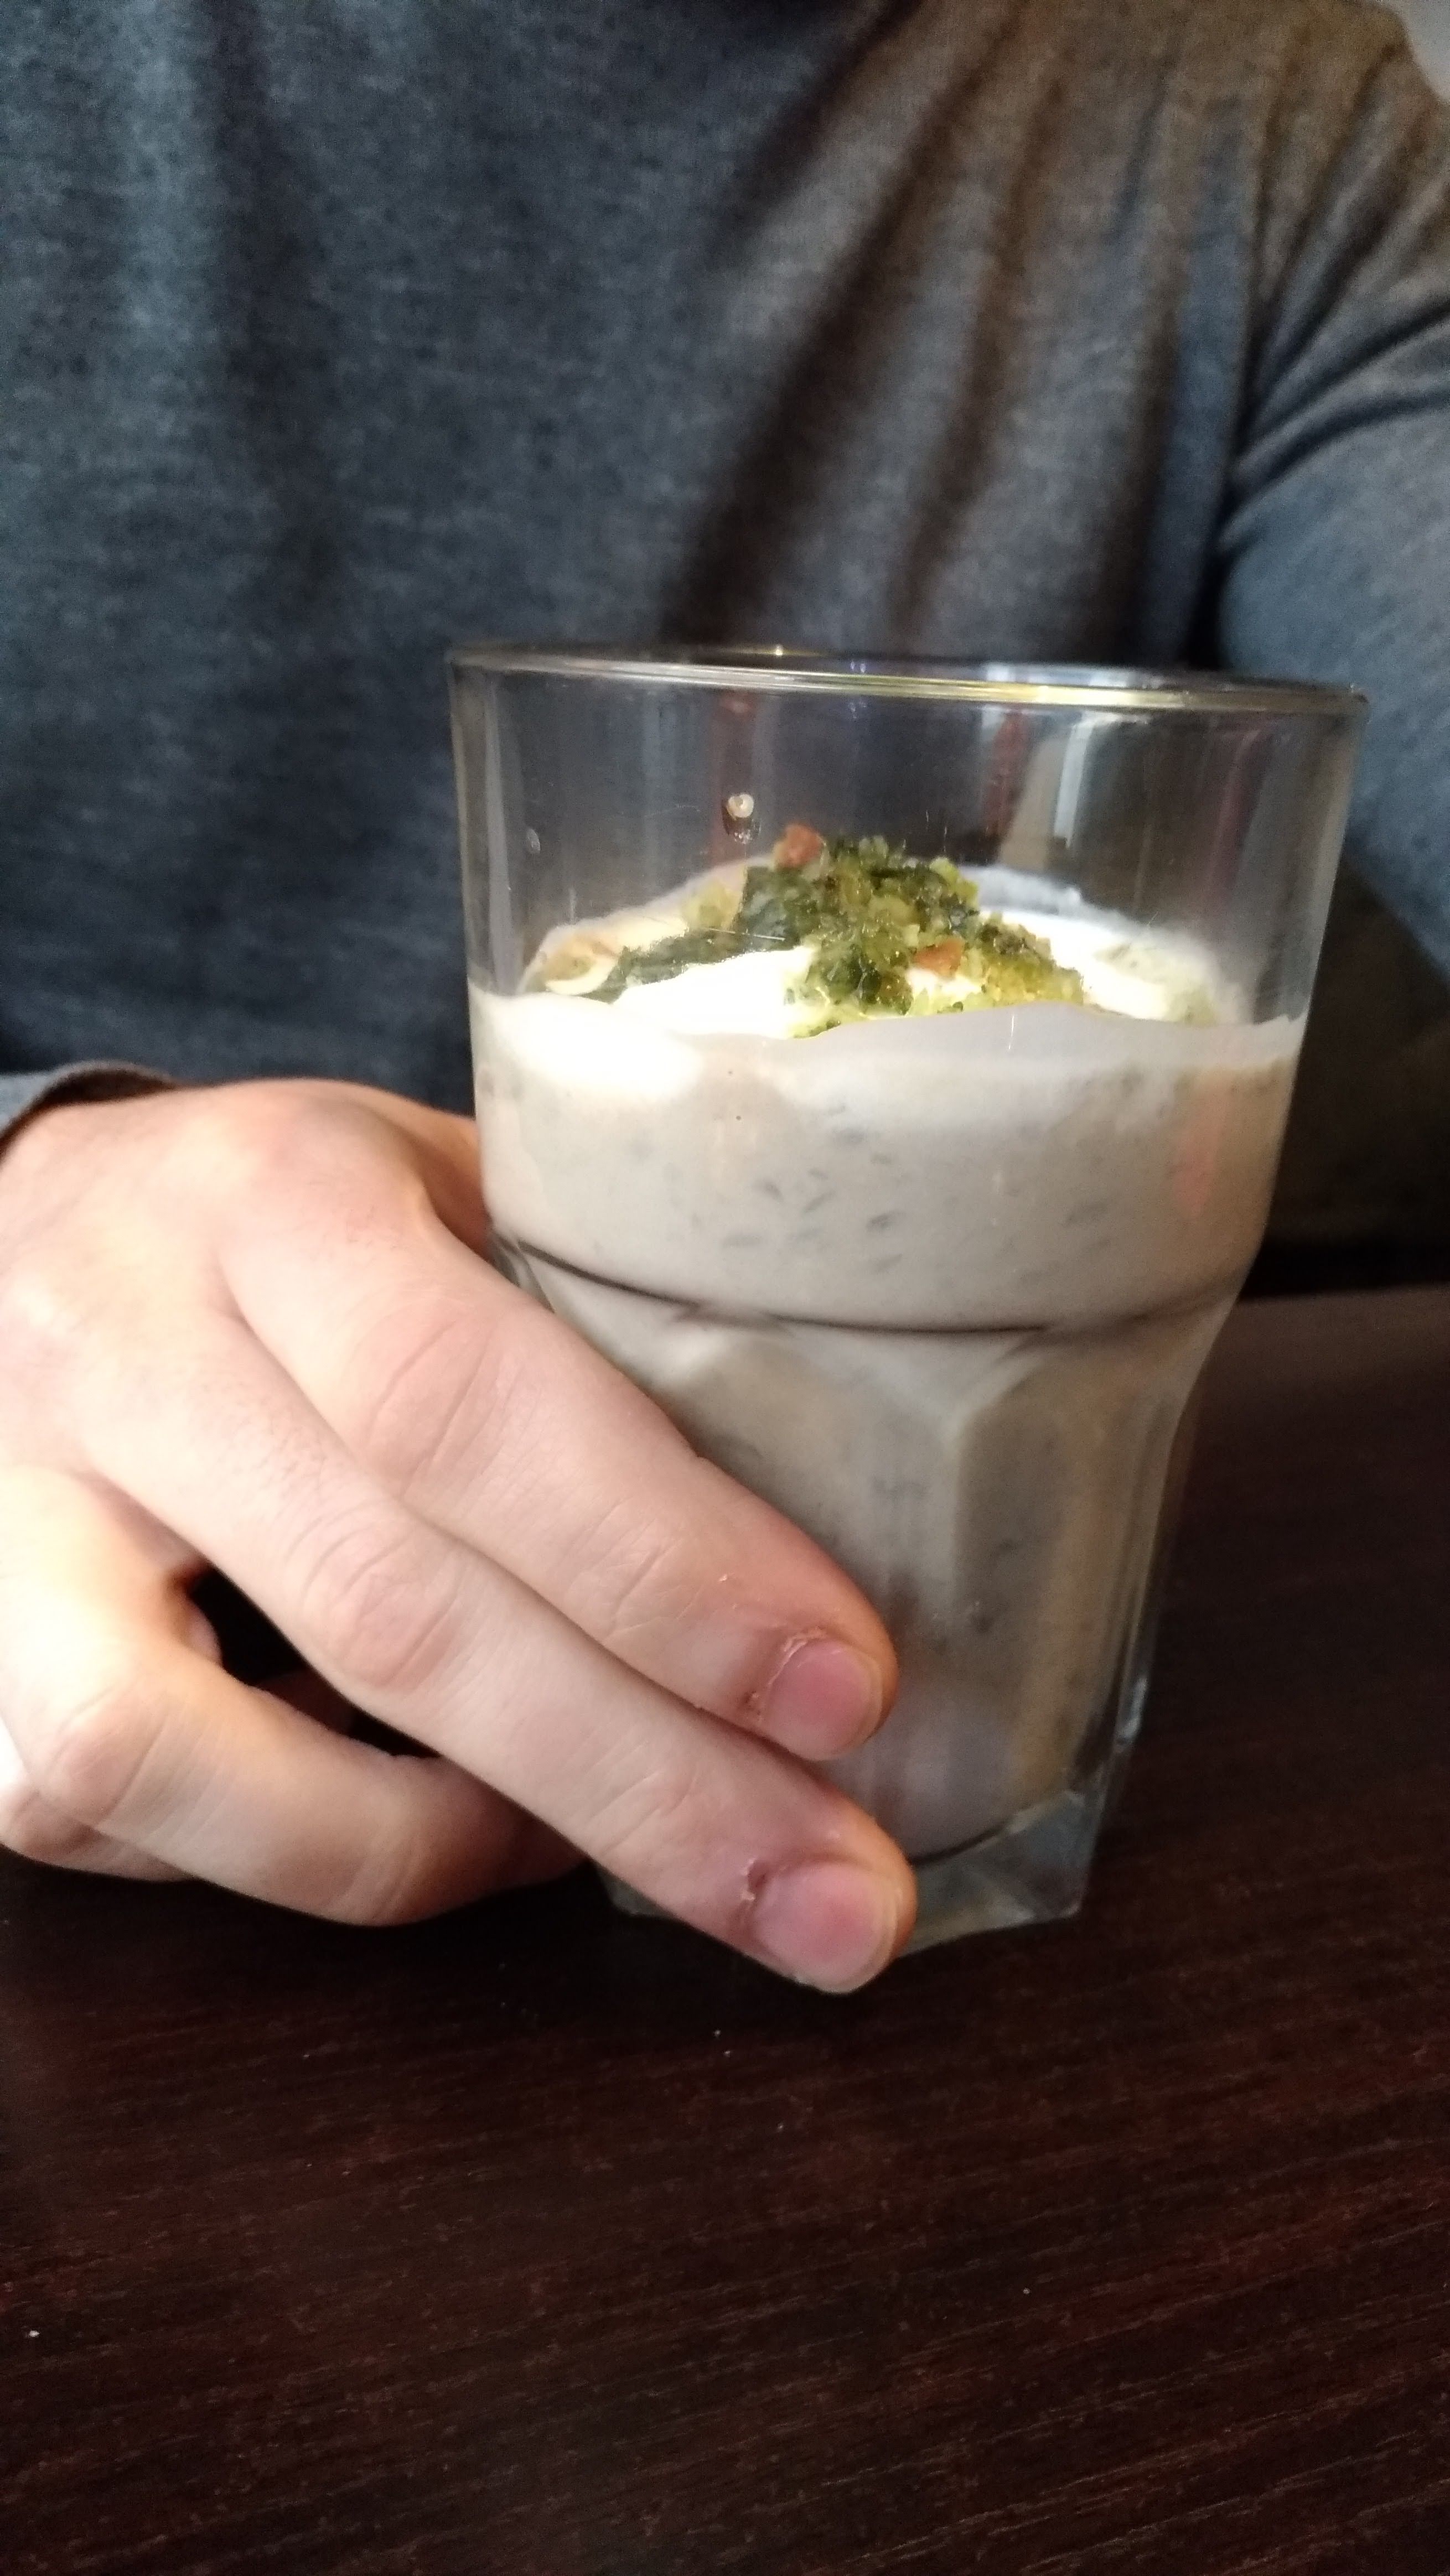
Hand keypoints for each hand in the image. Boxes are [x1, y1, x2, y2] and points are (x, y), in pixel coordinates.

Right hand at [0, 1082, 913, 1986]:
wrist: (9, 1238)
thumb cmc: (289, 1225)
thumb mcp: (444, 1188)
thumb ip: (598, 1313)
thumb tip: (869, 1500)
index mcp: (274, 1197)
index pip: (465, 1398)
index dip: (666, 1562)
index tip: (849, 1688)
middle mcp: (120, 1349)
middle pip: (390, 1609)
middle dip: (648, 1779)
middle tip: (841, 1894)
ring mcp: (8, 1518)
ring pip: (210, 1756)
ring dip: (470, 1849)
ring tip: (643, 1867)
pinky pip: (128, 1818)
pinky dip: (321, 1857)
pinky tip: (464, 1836)